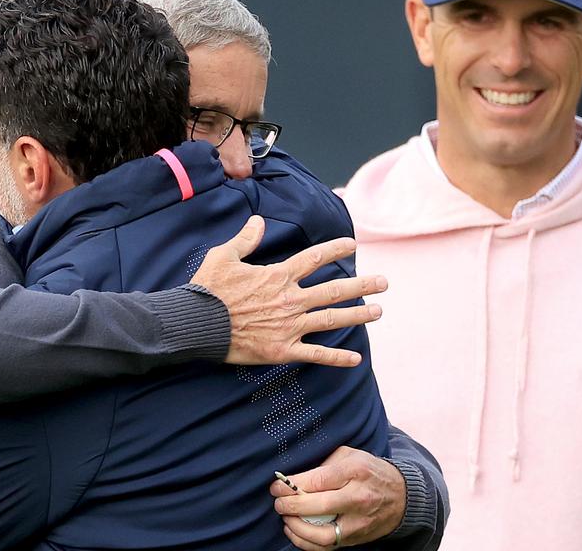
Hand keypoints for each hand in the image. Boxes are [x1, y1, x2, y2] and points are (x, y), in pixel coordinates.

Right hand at [191, 216, 386, 367]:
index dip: (335, 249)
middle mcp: (290, 300)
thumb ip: (245, 239)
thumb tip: (258, 221)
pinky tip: (355, 359)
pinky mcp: (283, 350)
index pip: (314, 258)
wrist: (197, 324)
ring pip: (331, 320)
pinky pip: (315, 354)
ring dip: (358, 315)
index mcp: (277, 276)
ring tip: (378, 311)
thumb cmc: (208, 290)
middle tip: (384, 283)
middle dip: (362, 285)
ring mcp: (289, 326)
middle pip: (334, 290)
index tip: (353, 244)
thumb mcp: (224, 256)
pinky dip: (336, 358)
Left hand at [271, 446, 405, 548]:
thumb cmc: (370, 471)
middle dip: (291, 506)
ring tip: (285, 518)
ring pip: (321, 534)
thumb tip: (296, 478)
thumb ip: (325, 464)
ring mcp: (358, 521)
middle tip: (278, 502)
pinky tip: (295, 532)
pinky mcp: (356, 538)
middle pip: (318, 506)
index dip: (292, 485)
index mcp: (355, 471)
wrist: (402, 496)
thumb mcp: (350, 456)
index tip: (277, 486)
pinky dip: (306, 543)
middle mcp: (358, 497)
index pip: (317, 480)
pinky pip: (327, 547)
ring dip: (296, 528)